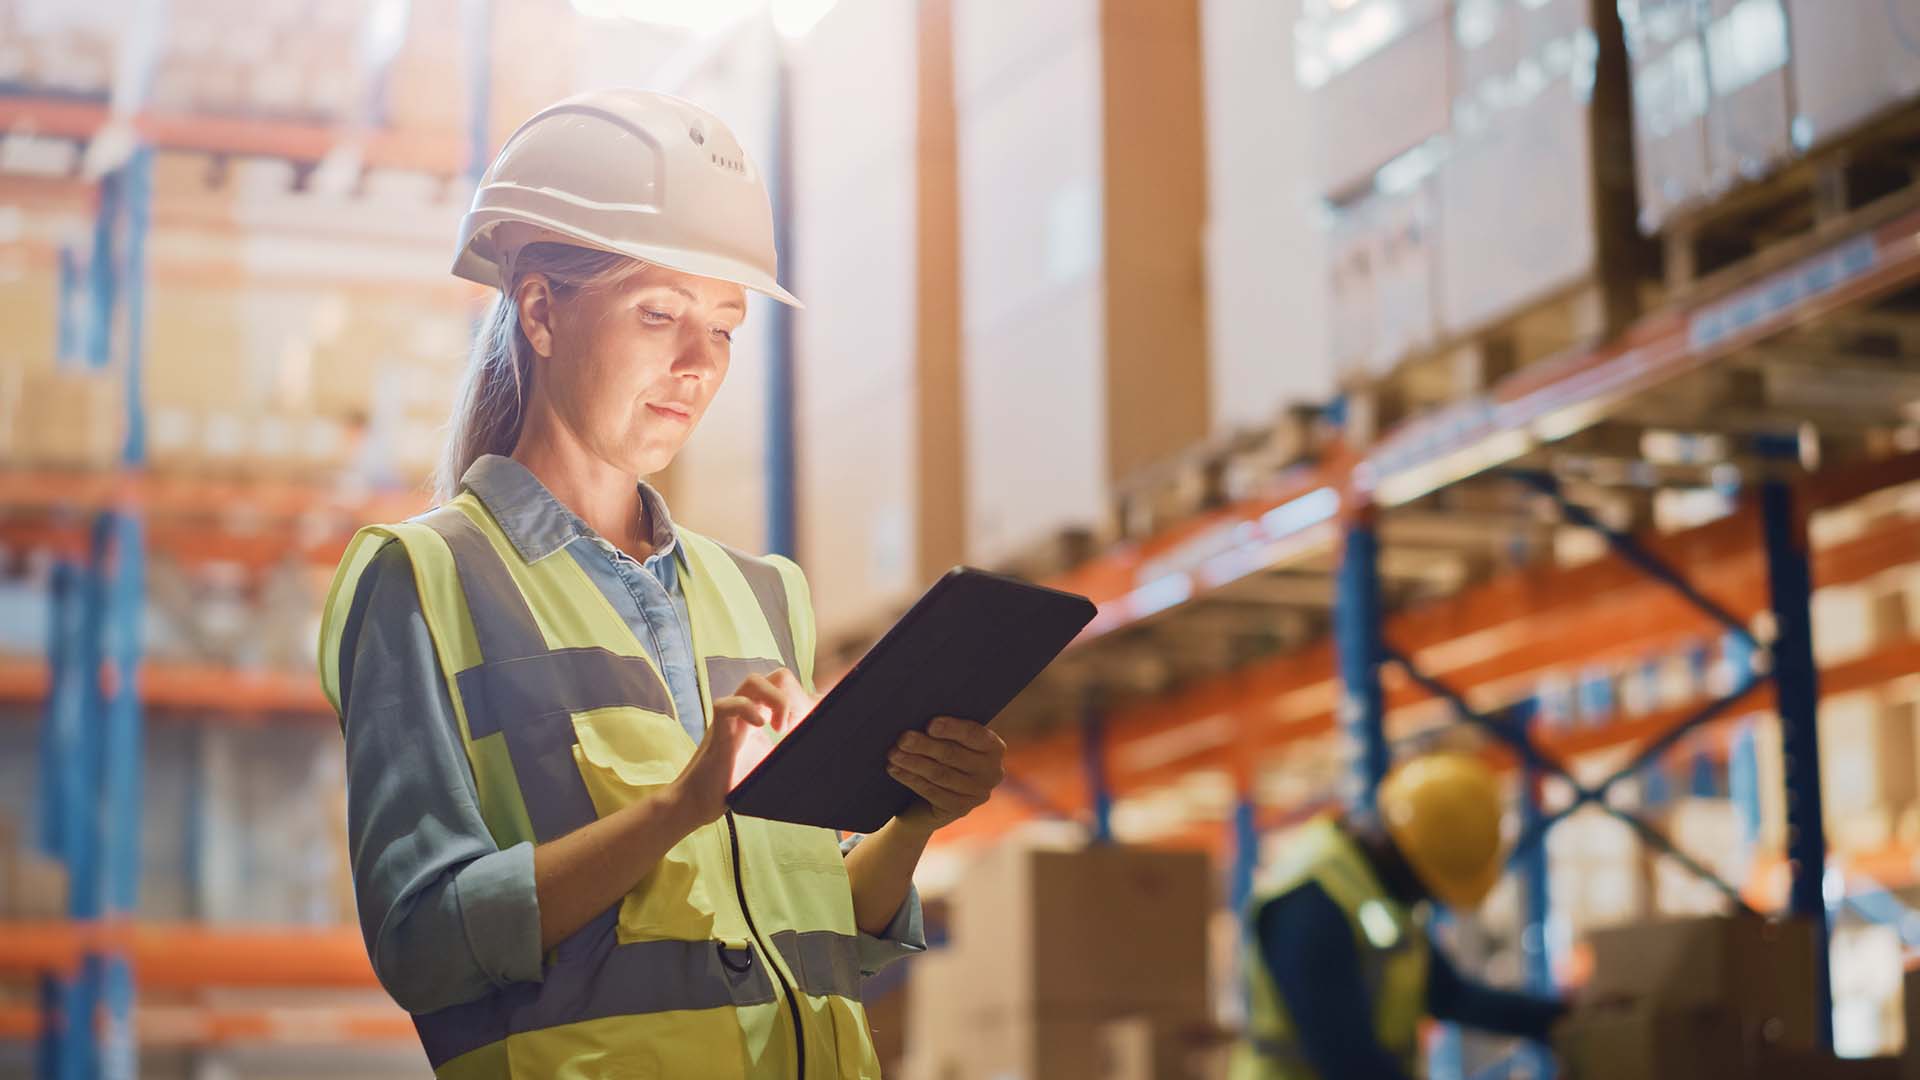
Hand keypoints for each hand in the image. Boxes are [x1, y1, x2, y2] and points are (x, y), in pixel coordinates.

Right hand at [668, 669, 809, 826]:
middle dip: (792, 694)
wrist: (698, 802)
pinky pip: (726, 704)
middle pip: (773, 677)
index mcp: (761, 716)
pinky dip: (747, 710)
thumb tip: (821, 760)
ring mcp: (731, 719)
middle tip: (794, 725)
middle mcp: (747, 712)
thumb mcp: (769, 765)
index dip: (804, 698)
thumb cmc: (732, 785)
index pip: (784, 687)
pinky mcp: (717, 731)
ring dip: (775, 698)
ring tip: (780, 727)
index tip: (811, 724)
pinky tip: (761, 728)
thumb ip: (787, 753)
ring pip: (753, 681)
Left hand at [886, 716, 1005, 832]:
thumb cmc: (939, 754)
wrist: (931, 795)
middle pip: (953, 755)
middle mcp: (992, 771)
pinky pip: (932, 791)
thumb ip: (943, 729)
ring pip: (940, 774)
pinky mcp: (960, 809)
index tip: (930, 724)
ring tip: (893, 754)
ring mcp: (977, 793)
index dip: (953, 729)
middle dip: (925, 746)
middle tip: (902, 738)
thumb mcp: (948, 739)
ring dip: (914, 762)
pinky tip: (895, 770)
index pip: (974, 735)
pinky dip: (911, 779)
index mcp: (994, 747)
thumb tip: (918, 716)